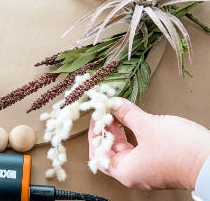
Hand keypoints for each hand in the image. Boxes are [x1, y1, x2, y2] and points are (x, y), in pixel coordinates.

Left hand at [88, 99, 209, 189]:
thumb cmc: (182, 152)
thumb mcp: (148, 126)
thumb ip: (127, 113)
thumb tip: (114, 104)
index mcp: (125, 171)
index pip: (98, 154)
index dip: (95, 133)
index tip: (96, 117)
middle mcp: (134, 173)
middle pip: (110, 151)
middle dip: (106, 129)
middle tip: (105, 111)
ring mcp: (146, 169)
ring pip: (124, 148)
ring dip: (118, 130)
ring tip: (116, 112)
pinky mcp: (157, 162)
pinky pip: (137, 148)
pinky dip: (131, 133)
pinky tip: (131, 120)